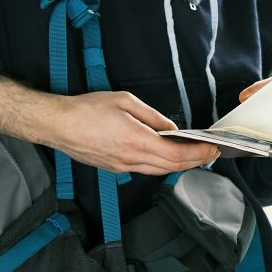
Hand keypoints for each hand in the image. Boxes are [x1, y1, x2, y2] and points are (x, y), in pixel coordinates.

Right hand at [53, 90, 220, 174]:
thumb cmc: (87, 109)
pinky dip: (160, 164)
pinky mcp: (113, 168)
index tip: (212, 148)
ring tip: (192, 155)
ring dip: (178, 165)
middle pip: (171, 167)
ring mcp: (121, 166)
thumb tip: (171, 128)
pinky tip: (164, 154)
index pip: (177, 154)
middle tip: (209, 153)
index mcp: (136, 141)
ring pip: (158, 171)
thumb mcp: (125, 101)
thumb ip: (153, 116)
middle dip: (195, 161)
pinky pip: (144, 169)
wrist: (58, 124)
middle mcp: (131, 159)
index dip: (198, 153)